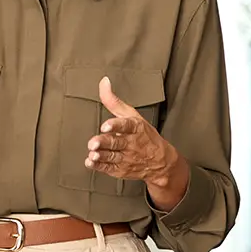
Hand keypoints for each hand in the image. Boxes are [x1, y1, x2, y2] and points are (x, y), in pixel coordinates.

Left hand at [87, 77, 188, 211]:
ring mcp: (126, 158)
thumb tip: (103, 82)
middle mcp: (131, 143)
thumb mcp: (132, 115)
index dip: (115, 125)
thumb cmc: (144, 135)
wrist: (160, 161)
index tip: (105, 126)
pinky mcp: (120, 169)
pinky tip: (90, 162)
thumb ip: (114, 101)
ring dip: (100, 155)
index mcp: (135, 128)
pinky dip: (99, 166)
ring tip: (92, 153)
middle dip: (104, 142)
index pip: (126, 125)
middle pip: (116, 142)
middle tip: (93, 143)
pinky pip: (108, 168)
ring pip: (111, 156)